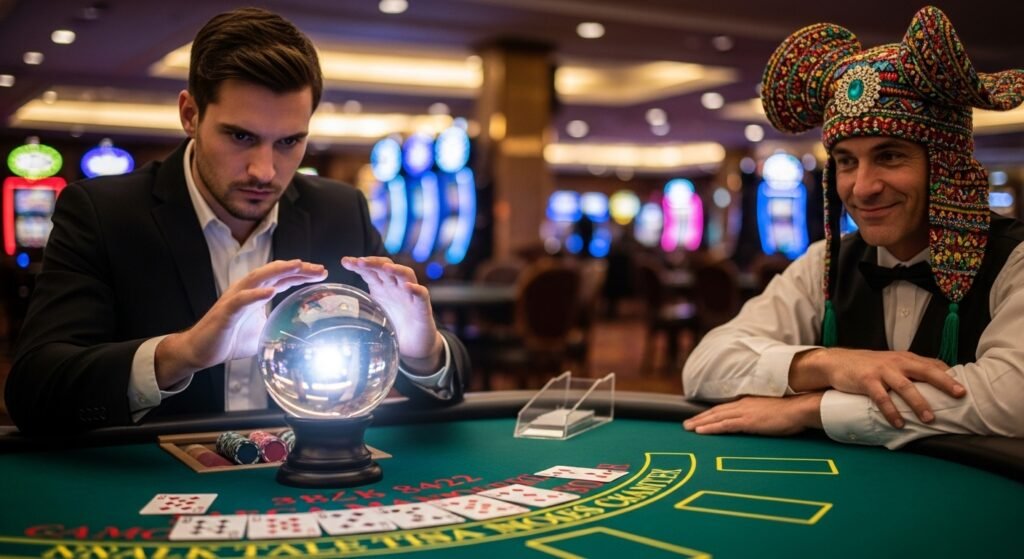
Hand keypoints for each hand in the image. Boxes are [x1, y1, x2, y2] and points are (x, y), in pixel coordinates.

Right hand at [155, 260, 326, 387]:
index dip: (302, 274)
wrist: (200, 351)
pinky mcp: (225, 312)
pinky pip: (241, 300)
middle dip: (298, 268)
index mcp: (256, 293)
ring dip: (279, 270)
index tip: (322, 272)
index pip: (282, 278)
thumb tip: (300, 337)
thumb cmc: (230, 338)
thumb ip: (278, 327)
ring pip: (258, 277)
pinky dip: (256, 294)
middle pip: (275, 272)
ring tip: (298, 266)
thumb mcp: (261, 332)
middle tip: (320, 268)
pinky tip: (271, 292)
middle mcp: (246, 290)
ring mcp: (235, 299)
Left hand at [341, 256, 442, 373]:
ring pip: (405, 274)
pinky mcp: (422, 307)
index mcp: (382, 287)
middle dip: (373, 262)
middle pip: (386, 266)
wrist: (415, 344)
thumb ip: (358, 306)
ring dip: (395, 269)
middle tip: (359, 262)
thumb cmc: (394, 326)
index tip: (345, 261)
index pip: (370, 270)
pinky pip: (422, 294)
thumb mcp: (373, 314)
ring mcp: (410, 295)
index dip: (359, 264)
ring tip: (384, 267)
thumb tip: (329, 311)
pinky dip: (416, 289)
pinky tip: (409, 287)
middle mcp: (396, 286)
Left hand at [683, 393, 823, 435]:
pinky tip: (701, 431)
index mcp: (748, 403)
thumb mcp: (771, 412)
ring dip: (700, 423)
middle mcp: (743, 405)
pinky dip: (711, 428)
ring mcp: (745, 413)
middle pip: (716, 412)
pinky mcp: (748, 421)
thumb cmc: (791, 412)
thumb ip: (760, 416)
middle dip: (700, 418)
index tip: (699, 419)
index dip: (710, 414)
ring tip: (688, 428)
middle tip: (686, 425)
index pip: (724, 409)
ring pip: (716, 417)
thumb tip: (757, 422)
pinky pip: (725, 425)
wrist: (800, 408)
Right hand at [791, 348, 964, 427]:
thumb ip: (911, 370)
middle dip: (944, 383)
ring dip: (918, 403)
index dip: (949, 375)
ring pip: (905, 386)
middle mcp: (896, 362)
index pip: (932, 364)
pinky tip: (898, 423)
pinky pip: (881, 398)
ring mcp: (881, 371)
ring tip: (929, 418)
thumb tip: (938, 380)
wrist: (837, 362)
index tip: (964, 389)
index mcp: (905, 358)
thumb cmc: (868, 366)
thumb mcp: (891, 363)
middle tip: (960, 395)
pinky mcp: (866, 381)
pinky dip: (890, 411)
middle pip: (924, 371)